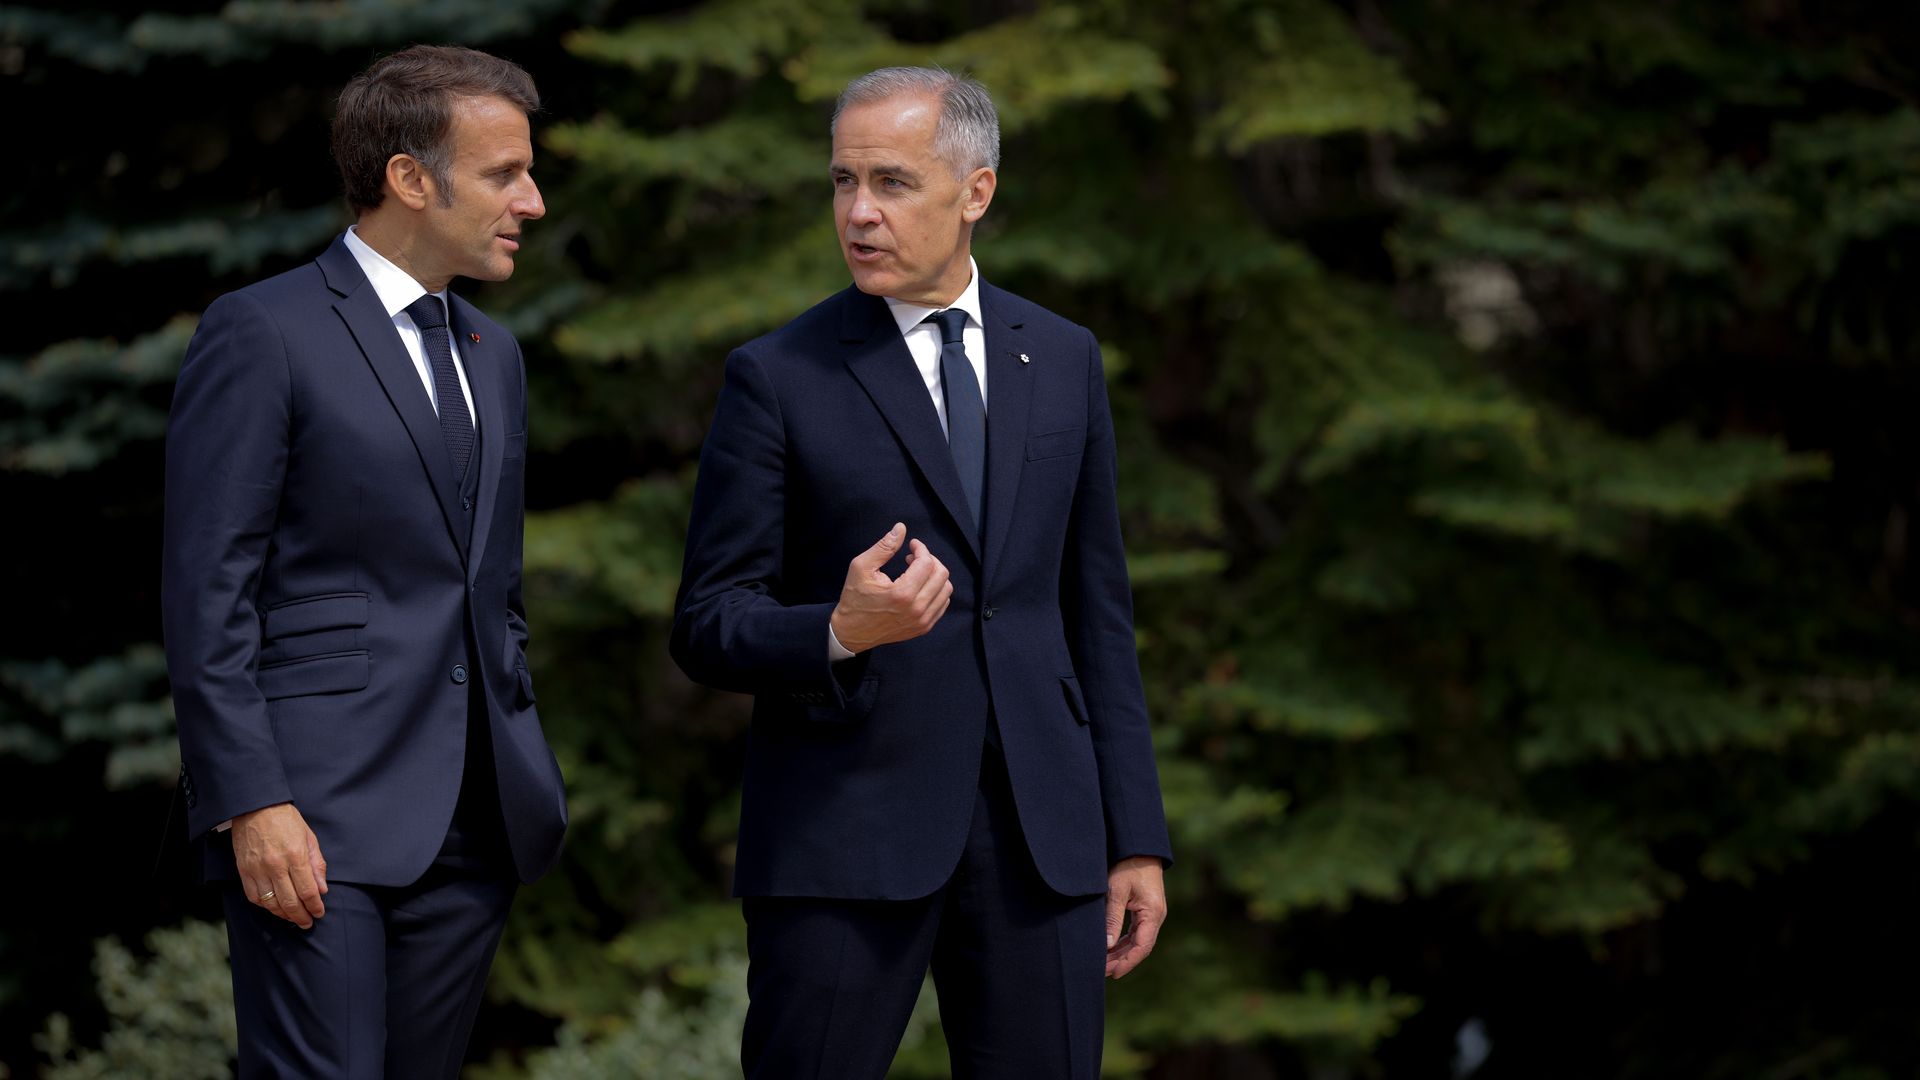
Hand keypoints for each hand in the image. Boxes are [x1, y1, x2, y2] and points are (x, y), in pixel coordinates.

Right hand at [231, 802, 328, 928]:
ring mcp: (257, 869)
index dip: (315, 906)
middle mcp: (276, 865)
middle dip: (301, 916)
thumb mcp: (309, 837)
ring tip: (293, 918)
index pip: (308, 890)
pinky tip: (275, 908)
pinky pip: (254, 896)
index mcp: (295, 855)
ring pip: (271, 903)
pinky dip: (265, 906)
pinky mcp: (244, 871)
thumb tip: (322, 889)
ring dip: (284, 915)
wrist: (256, 807)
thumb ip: (317, 865)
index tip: (319, 913)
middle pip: (290, 901)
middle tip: (307, 922)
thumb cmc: (286, 820)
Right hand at [828, 522, 952, 653]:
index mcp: (902, 594)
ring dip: (934, 575)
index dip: (921, 548)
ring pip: (946, 589)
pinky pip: (942, 604)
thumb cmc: (855, 598)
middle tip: (913, 558)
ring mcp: (922, 621)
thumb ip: (884, 547)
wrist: (851, 632)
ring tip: (916, 572)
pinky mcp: (923, 628)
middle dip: (930, 560)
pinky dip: (936, 590)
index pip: (927, 563)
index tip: (911, 544)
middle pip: (941, 575)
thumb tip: (901, 528)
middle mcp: (917, 609)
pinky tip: (920, 586)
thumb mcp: (862, 567)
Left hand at [1104, 856, 1164, 978]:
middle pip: (1140, 946)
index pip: (1142, 946)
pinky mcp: (1146, 910)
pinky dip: (1124, 941)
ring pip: (1138, 940)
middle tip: (1102, 971)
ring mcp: (1152, 913)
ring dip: (1122, 952)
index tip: (1113, 973)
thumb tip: (1107, 945)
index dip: (1128, 962)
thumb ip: (1113, 919)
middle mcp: (1156, 916)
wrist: (1138, 847)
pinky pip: (1136, 931)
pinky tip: (1111, 948)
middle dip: (1122, 960)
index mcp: (1153, 913)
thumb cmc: (1128, 866)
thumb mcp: (1117, 892)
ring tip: (1103, 962)